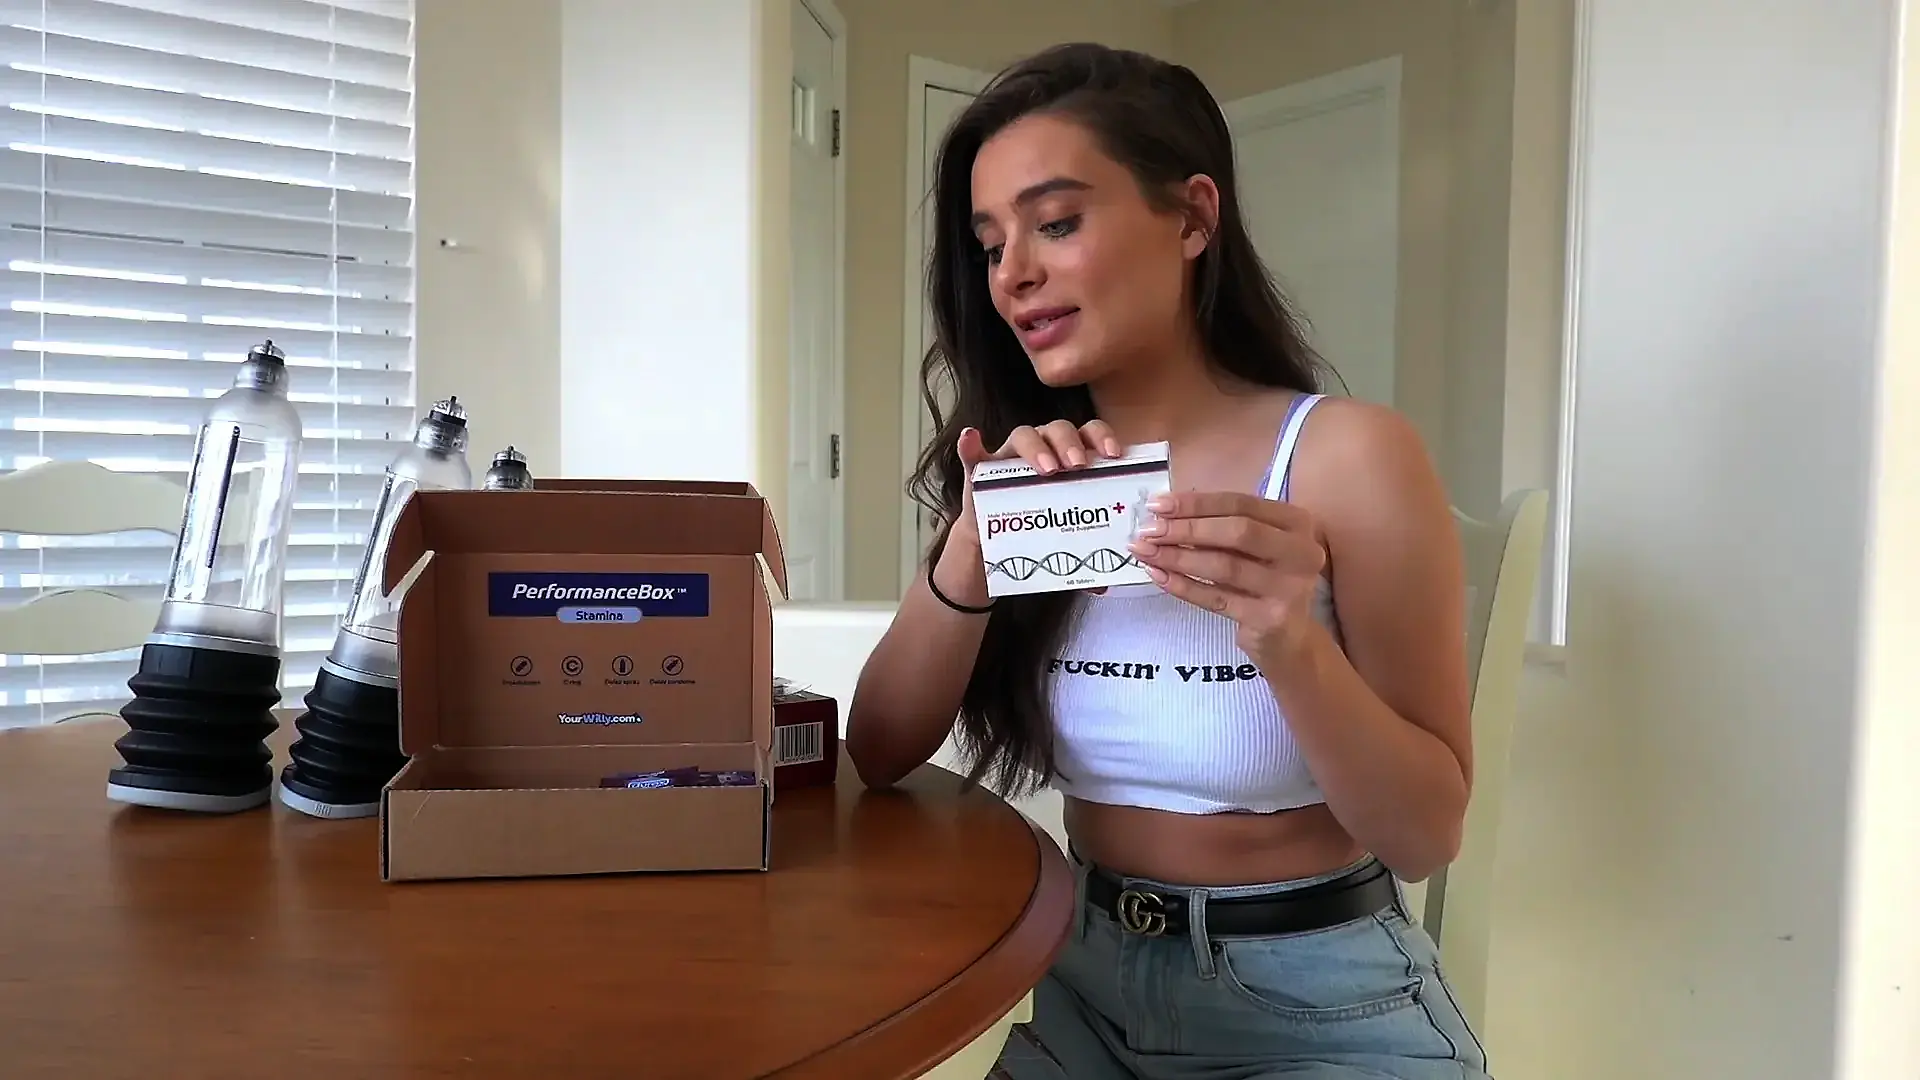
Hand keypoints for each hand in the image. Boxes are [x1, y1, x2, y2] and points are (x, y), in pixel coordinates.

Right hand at [948, 419, 1121, 546]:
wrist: (995, 545)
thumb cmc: (1038, 531)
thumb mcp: (1064, 541)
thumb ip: (1083, 555)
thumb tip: (1102, 585)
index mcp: (1069, 456)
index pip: (1088, 434)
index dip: (1101, 437)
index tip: (1112, 454)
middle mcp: (1041, 448)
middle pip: (1058, 430)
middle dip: (1070, 444)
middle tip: (1076, 466)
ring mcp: (1008, 457)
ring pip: (1023, 435)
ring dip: (1035, 446)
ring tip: (1046, 468)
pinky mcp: (978, 471)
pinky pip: (970, 453)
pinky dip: (970, 444)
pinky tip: (971, 437)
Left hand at [1128, 491, 1326, 666]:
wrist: (1289, 638)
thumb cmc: (1264, 581)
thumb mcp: (1254, 548)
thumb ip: (1221, 528)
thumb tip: (1165, 515)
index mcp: (1297, 523)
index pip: (1240, 503)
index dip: (1196, 503)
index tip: (1156, 505)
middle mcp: (1301, 551)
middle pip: (1237, 532)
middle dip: (1186, 529)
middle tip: (1147, 531)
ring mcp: (1289, 587)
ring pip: (1224, 566)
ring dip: (1178, 557)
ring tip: (1144, 552)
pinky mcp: (1270, 618)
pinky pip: (1217, 599)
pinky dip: (1183, 586)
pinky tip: (1158, 576)